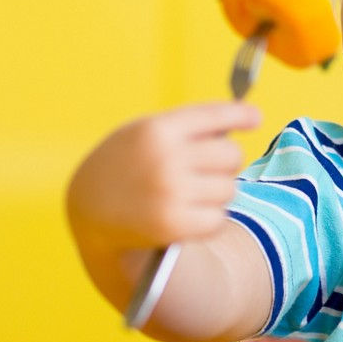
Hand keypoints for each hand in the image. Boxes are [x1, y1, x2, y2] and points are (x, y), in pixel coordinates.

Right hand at [66, 101, 260, 250]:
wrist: (88, 210)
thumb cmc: (124, 165)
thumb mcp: (144, 133)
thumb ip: (187, 126)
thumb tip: (246, 117)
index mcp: (158, 129)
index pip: (216, 115)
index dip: (241, 115)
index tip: (254, 118)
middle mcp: (166, 158)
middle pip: (232, 154)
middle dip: (224, 162)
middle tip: (203, 170)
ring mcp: (170, 192)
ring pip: (229, 189)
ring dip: (217, 193)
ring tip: (190, 195)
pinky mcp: (173, 226)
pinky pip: (218, 220)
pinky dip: (209, 220)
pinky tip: (189, 216)